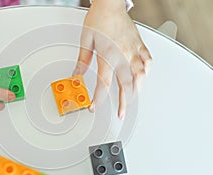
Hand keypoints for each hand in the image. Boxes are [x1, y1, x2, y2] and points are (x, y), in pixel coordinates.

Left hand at [73, 0, 151, 119]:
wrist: (111, 4)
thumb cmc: (99, 19)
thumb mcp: (86, 40)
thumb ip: (82, 60)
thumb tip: (76, 74)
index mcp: (108, 55)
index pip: (104, 83)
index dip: (98, 98)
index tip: (94, 107)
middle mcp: (123, 55)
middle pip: (125, 85)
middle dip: (123, 103)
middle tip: (121, 114)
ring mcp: (134, 51)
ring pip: (140, 76)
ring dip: (136, 91)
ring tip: (131, 100)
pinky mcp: (140, 46)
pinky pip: (148, 62)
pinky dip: (146, 73)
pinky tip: (143, 79)